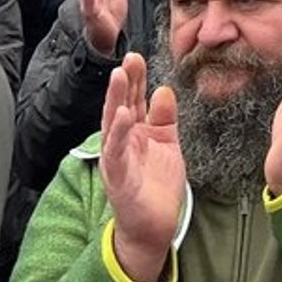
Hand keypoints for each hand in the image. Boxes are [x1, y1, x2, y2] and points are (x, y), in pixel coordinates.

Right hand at [100, 53, 183, 281]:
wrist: (155, 225)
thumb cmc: (157, 186)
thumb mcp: (167, 144)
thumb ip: (165, 118)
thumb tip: (163, 89)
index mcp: (135, 133)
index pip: (133, 100)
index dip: (135, 79)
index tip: (137, 57)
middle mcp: (123, 143)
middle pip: (121, 106)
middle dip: (124, 82)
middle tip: (128, 58)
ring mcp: (118, 159)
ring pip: (114, 124)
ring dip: (116, 100)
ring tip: (119, 76)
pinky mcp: (119, 177)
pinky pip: (117, 152)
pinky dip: (119, 134)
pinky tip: (123, 116)